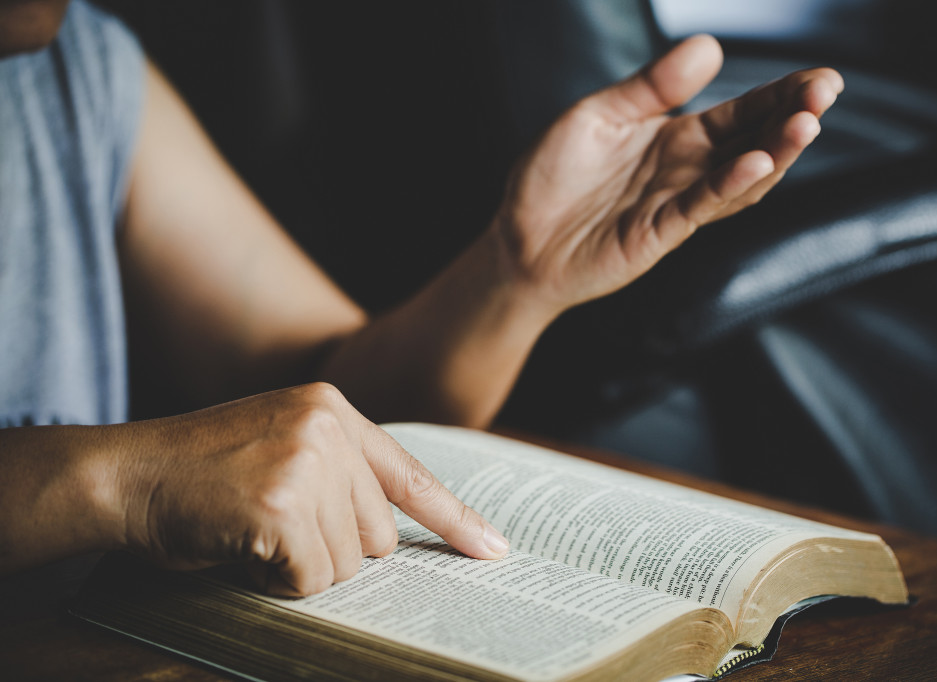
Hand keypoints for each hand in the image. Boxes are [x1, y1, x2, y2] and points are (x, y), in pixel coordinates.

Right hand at [117, 383, 507, 595]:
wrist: (126, 472)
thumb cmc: (201, 473)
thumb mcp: (281, 447)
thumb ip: (338, 475)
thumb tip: (388, 540)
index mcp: (334, 408)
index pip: (410, 474)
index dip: (455, 519)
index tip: (494, 550)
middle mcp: (328, 426)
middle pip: (378, 535)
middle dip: (332, 551)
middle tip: (274, 529)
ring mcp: (306, 461)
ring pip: (346, 564)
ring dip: (300, 567)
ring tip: (252, 532)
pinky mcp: (281, 503)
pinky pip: (309, 577)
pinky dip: (276, 580)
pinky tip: (241, 546)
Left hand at [491, 34, 842, 313]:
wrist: (517, 239)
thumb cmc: (554, 178)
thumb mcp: (598, 115)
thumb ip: (650, 86)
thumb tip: (708, 46)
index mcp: (675, 137)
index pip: (741, 113)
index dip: (781, 96)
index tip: (820, 78)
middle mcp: (685, 171)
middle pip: (754, 143)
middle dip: (793, 119)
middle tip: (826, 94)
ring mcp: (675, 204)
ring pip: (740, 179)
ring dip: (775, 153)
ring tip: (806, 124)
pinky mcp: (657, 234)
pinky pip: (699, 207)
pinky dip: (728, 186)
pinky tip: (754, 162)